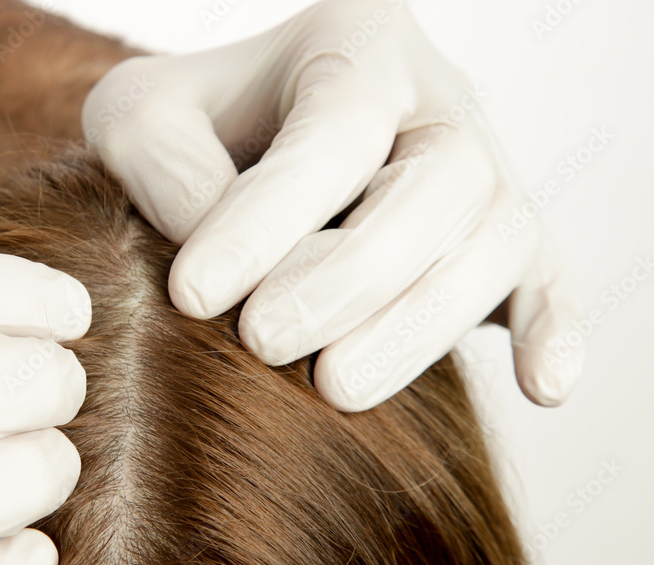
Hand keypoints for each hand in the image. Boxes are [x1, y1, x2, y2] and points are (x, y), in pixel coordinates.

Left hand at [83, 0, 583, 410]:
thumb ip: (166, 175)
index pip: (332, 130)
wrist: (241, 139)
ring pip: (496, 240)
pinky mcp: (500, 244)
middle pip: (439, 180)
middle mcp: (434, 101)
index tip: (193, 295)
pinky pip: (547, 280)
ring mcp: (481, 173)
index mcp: (352, 45)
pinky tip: (542, 388)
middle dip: (351, 274)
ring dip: (420, 325)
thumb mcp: (141, 122)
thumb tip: (220, 274)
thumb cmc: (188, 129)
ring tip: (334, 389)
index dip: (268, 217)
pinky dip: (552, 332)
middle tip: (262, 341)